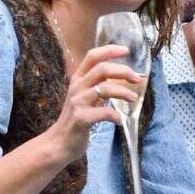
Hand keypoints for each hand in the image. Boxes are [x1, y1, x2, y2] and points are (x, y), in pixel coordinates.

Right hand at [45, 44, 142, 162]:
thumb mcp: (83, 97)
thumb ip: (96, 85)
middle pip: (102, 69)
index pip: (92, 56)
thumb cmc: (75, 119)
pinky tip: (119, 121)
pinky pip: (104, 113)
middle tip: (136, 78)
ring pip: (105, 89)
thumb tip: (119, 76)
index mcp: (78, 79)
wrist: (58, 143)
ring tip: (133, 98)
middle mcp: (76, 87)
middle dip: (123, 71)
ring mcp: (78, 103)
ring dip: (123, 92)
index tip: (126, 50)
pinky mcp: (81, 119)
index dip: (109, 50)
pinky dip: (115, 116)